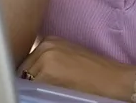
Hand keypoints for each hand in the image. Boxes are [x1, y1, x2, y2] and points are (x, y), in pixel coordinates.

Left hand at [18, 37, 135, 100]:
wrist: (112, 78)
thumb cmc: (93, 71)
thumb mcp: (67, 57)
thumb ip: (48, 59)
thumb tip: (28, 74)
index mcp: (48, 40)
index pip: (26, 61)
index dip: (28, 74)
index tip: (32, 82)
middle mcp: (44, 45)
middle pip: (23, 69)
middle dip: (27, 80)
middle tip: (41, 88)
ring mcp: (45, 57)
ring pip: (25, 79)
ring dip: (31, 86)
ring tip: (47, 90)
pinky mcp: (47, 73)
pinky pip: (31, 88)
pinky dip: (36, 93)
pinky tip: (48, 94)